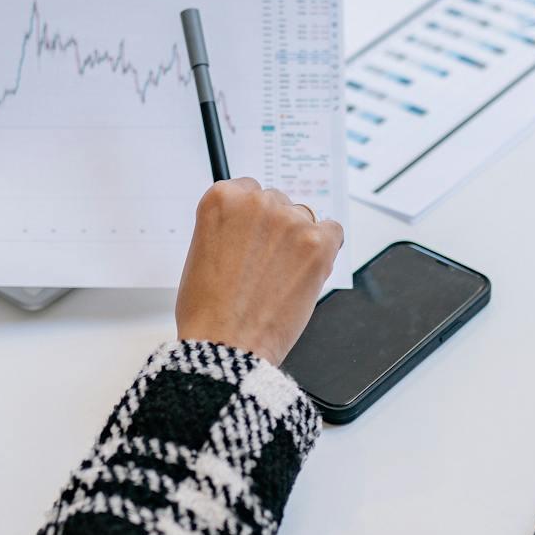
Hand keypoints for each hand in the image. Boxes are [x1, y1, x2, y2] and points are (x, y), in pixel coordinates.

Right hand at [175, 179, 343, 365]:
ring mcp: (290, 221)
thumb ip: (228, 227)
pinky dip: (325, 248)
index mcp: (222, 199)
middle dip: (273, 229)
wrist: (226, 344)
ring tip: (280, 276)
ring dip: (297, 239)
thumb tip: (253, 226)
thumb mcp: (201, 252)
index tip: (250, 236)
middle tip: (263, 265)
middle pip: (277, 202)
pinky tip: (309, 268)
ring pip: (304, 217)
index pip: (248, 190)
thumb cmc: (207, 310)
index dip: (250, 219)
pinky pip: (333, 231)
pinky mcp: (317, 243)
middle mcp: (256, 202)